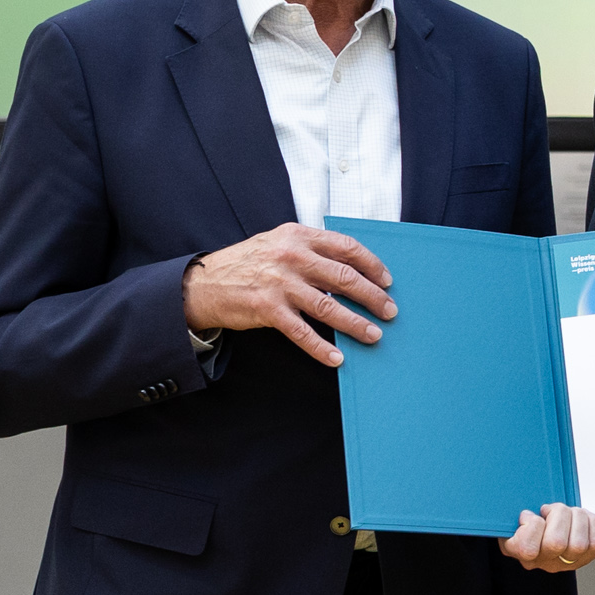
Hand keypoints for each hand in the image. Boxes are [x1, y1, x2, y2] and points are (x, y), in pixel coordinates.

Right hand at [181, 225, 396, 368]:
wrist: (204, 283)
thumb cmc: (248, 262)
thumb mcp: (279, 242)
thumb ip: (311, 249)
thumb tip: (352, 269)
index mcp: (299, 236)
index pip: (347, 248)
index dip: (372, 265)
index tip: (387, 280)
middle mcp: (292, 256)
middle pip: (344, 277)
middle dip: (372, 296)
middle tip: (390, 311)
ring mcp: (280, 283)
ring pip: (329, 306)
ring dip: (355, 323)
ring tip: (373, 334)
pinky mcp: (268, 309)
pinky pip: (303, 332)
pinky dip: (322, 348)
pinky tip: (337, 358)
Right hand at [500, 502, 594, 572]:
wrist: (544, 525)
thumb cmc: (527, 517)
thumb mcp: (511, 512)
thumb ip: (511, 511)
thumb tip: (525, 512)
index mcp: (517, 551)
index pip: (527, 548)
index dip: (532, 525)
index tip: (530, 515)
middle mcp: (542, 561)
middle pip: (556, 543)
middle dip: (558, 516)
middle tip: (552, 510)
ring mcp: (565, 562)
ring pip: (578, 544)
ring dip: (576, 518)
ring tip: (568, 513)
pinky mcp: (587, 556)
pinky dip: (591, 523)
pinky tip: (581, 518)